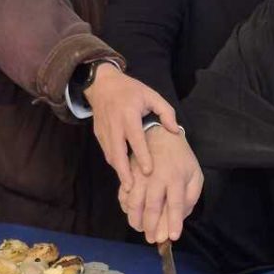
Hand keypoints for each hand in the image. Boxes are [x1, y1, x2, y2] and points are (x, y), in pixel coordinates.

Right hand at [86, 63, 178, 190]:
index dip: (142, 156)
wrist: (102, 84)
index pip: (135, 139)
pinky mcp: (98, 134)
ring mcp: (104, 131)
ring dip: (119, 171)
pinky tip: (123, 172)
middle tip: (131, 188)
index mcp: (128, 115)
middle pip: (117, 153)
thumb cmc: (130, 90)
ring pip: (110, 155)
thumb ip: (166, 112)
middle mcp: (115, 125)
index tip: (148, 171)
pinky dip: (114, 163)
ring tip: (128, 186)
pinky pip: (106, 152)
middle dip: (124, 172)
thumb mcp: (151, 95)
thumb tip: (175, 131)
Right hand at [118, 126, 202, 242]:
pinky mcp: (128, 174)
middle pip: (153, 207)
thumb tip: (182, 216)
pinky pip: (123, 195)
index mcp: (176, 177)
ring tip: (141, 229)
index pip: (176, 204)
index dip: (173, 222)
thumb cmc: (179, 156)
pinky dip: (125, 207)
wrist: (159, 133)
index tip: (172, 237)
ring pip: (134, 203)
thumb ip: (191, 195)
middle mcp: (157, 178)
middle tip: (153, 240)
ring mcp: (140, 176)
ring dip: (136, 220)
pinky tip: (131, 213)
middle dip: (152, 227)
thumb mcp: (194, 173)